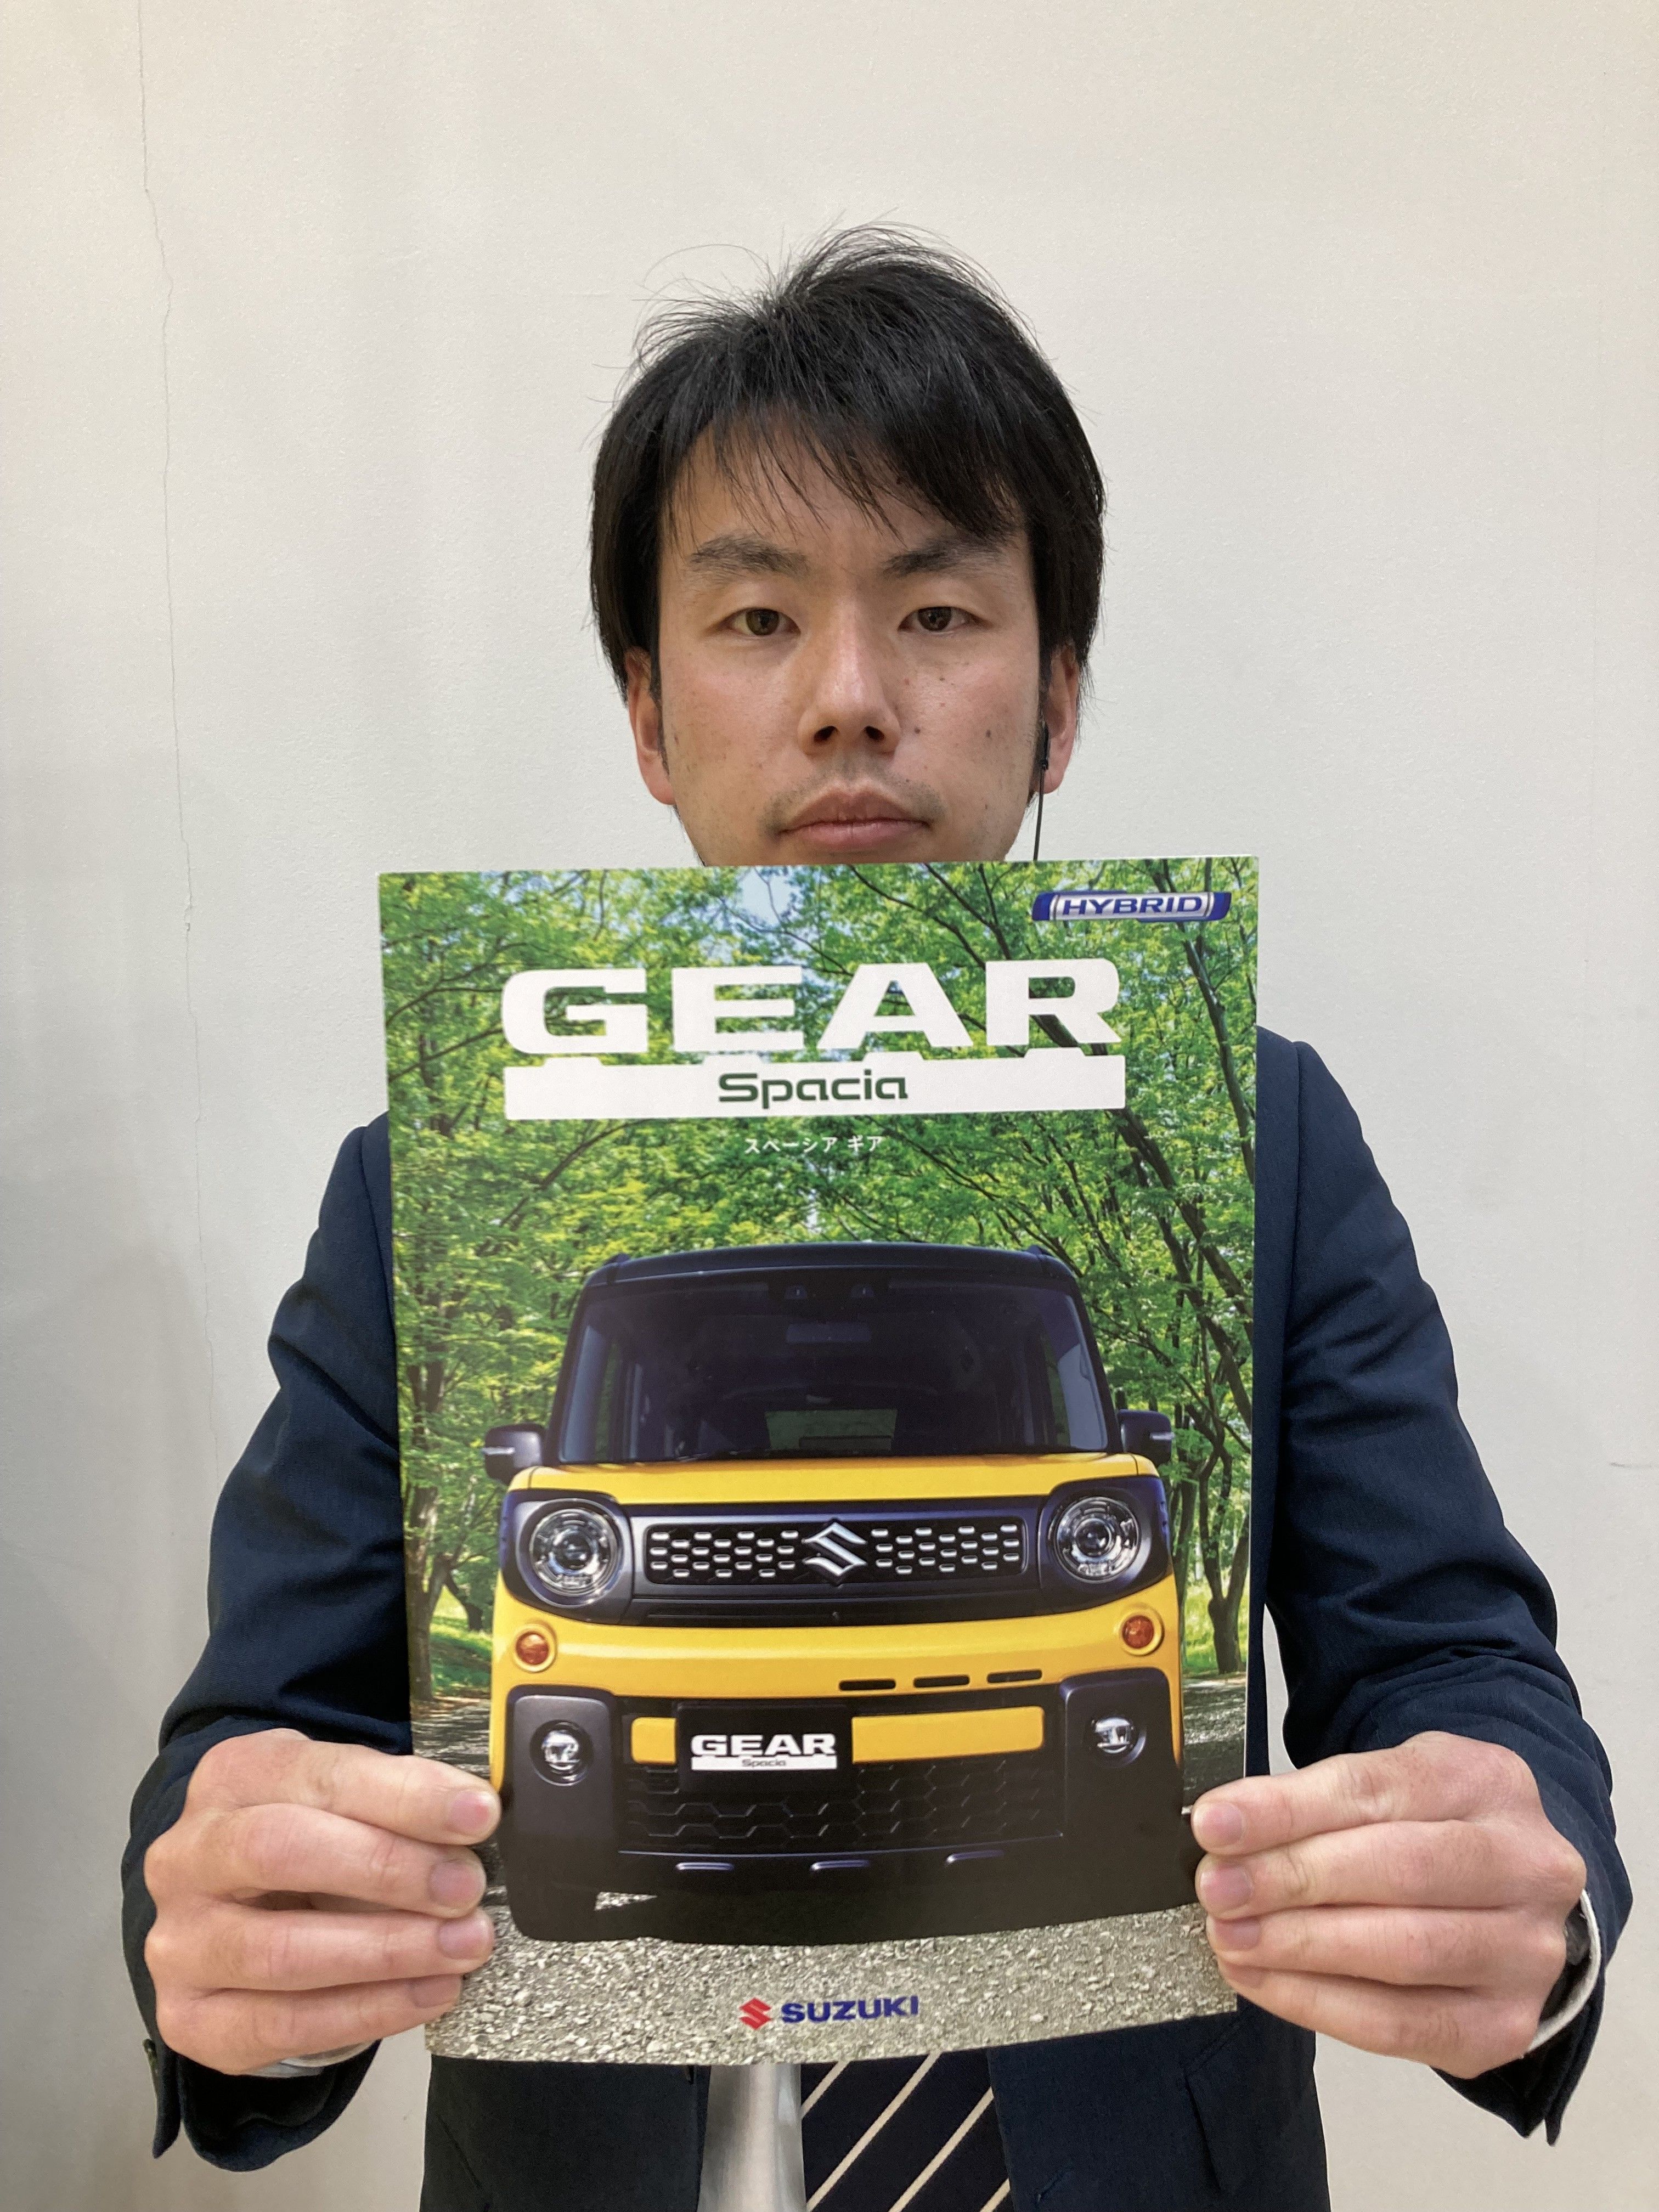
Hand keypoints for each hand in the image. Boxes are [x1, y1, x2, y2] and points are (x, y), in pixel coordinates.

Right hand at [144, 1729, 499, 2075]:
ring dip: (386, 1951)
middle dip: (386, 1870)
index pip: (322, 1776)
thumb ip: (397, 1802)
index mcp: (233, 1776)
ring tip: (463, 1948)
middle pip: (280, 1851)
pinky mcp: (188, 2019)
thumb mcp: (346, 1798)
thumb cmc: (312, 1840)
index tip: (479, 1815)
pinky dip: (365, 2013)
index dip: (406, 1797)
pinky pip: (279, 2024)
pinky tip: (430, 1994)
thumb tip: (476, 1820)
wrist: (237, 1910)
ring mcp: (178, 1941)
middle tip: (467, 1888)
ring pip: (278, 1951)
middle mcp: (187, 1854)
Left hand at [1193, 1732, 1585, 2077]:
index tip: (1215, 1824)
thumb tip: (1221, 1833)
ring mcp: (1528, 1951)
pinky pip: (1401, 2024)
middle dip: (1292, 1878)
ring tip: (1229, 1936)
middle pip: (1398, 1869)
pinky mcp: (1505, 2025)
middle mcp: (1529, 1865)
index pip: (1375, 1789)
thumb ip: (1313, 1805)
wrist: (1505, 1900)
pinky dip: (1319, 2003)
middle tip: (1218, 1889)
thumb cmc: (1424, 1833)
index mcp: (1489, 1782)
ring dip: (1300, 1946)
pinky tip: (1262, 1980)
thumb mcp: (1384, 1787)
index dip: (1287, 1810)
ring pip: (1403, 1950)